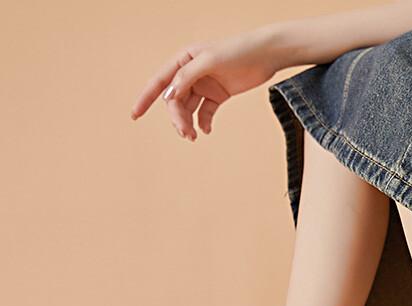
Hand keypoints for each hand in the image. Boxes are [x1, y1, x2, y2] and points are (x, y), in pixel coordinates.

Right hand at [130, 26, 280, 138]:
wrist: (265, 55)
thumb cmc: (238, 51)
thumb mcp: (210, 61)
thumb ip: (188, 78)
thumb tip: (169, 96)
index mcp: (183, 60)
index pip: (159, 82)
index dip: (145, 98)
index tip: (135, 115)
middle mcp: (191, 73)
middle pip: (175, 100)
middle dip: (177, 118)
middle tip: (186, 134)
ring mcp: (205, 85)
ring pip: (188, 108)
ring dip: (188, 123)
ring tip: (194, 136)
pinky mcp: (218, 95)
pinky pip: (205, 112)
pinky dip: (204, 123)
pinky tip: (206, 130)